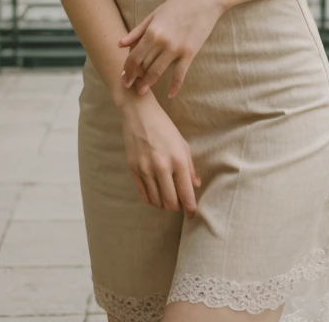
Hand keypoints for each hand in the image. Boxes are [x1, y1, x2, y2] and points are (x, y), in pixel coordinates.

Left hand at [119, 0, 223, 98]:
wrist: (204, 0)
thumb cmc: (178, 4)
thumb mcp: (154, 15)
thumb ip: (137, 31)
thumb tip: (120, 44)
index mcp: (151, 31)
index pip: (134, 56)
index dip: (127, 69)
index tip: (123, 77)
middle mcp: (162, 42)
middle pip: (144, 66)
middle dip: (135, 77)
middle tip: (130, 86)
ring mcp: (176, 49)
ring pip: (158, 72)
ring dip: (148, 83)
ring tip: (142, 91)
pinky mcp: (190, 53)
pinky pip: (180, 74)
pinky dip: (174, 86)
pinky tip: (170, 94)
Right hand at [119, 97, 200, 216]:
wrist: (139, 113)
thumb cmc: (164, 127)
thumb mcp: (182, 144)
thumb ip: (189, 167)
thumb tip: (195, 185)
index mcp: (177, 160)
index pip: (186, 194)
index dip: (190, 208)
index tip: (192, 214)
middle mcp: (161, 167)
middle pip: (170, 202)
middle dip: (177, 207)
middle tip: (180, 205)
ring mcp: (145, 169)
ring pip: (156, 201)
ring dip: (163, 204)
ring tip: (168, 199)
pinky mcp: (133, 169)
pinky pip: (143, 194)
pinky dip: (151, 200)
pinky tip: (156, 197)